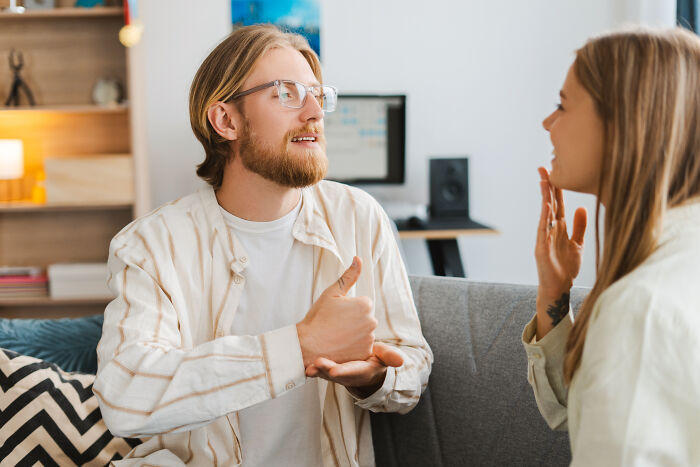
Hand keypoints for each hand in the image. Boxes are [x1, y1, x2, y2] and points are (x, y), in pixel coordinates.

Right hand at [296, 256, 376, 366]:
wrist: (308, 345)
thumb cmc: (318, 317)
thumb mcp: (332, 293)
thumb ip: (349, 276)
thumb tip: (358, 258)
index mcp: (365, 304)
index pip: (363, 304)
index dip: (349, 309)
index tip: (337, 314)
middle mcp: (372, 322)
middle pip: (365, 318)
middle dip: (354, 321)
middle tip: (335, 325)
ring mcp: (369, 339)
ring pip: (363, 333)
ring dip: (354, 335)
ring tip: (336, 336)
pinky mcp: (365, 354)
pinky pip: (362, 347)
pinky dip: (353, 347)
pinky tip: (340, 346)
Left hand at [306, 342, 403, 397]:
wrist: (360, 365)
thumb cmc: (372, 359)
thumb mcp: (382, 357)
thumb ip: (389, 356)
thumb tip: (401, 361)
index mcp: (361, 371)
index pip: (352, 372)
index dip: (343, 372)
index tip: (334, 371)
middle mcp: (345, 374)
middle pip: (334, 374)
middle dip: (325, 371)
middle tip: (316, 365)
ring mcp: (333, 373)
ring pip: (323, 372)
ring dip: (315, 370)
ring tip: (306, 365)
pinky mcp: (324, 367)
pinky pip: (316, 367)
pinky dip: (308, 364)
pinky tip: (299, 358)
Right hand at [535, 167, 586, 336]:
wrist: (558, 287)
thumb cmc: (566, 268)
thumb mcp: (577, 244)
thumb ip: (579, 226)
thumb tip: (582, 207)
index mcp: (560, 228)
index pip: (558, 203)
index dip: (557, 188)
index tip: (555, 171)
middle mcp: (551, 229)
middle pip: (549, 203)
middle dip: (547, 185)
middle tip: (544, 167)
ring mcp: (544, 237)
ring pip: (545, 212)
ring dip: (545, 196)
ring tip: (544, 180)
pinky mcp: (541, 247)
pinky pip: (543, 228)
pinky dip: (545, 216)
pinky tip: (547, 204)